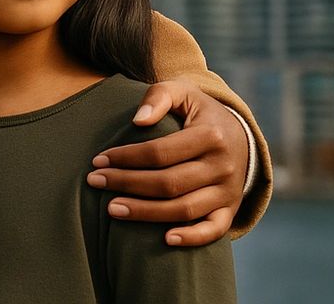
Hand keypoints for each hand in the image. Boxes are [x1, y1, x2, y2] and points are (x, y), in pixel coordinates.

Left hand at [86, 79, 248, 246]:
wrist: (238, 133)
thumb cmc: (198, 112)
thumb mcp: (182, 93)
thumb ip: (158, 97)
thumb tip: (137, 120)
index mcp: (211, 136)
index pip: (160, 152)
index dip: (127, 158)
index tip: (98, 160)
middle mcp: (223, 166)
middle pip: (169, 182)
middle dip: (127, 183)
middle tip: (94, 182)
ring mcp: (229, 191)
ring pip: (185, 208)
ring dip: (146, 213)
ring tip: (112, 209)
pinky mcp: (231, 209)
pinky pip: (214, 230)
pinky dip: (192, 237)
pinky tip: (165, 239)